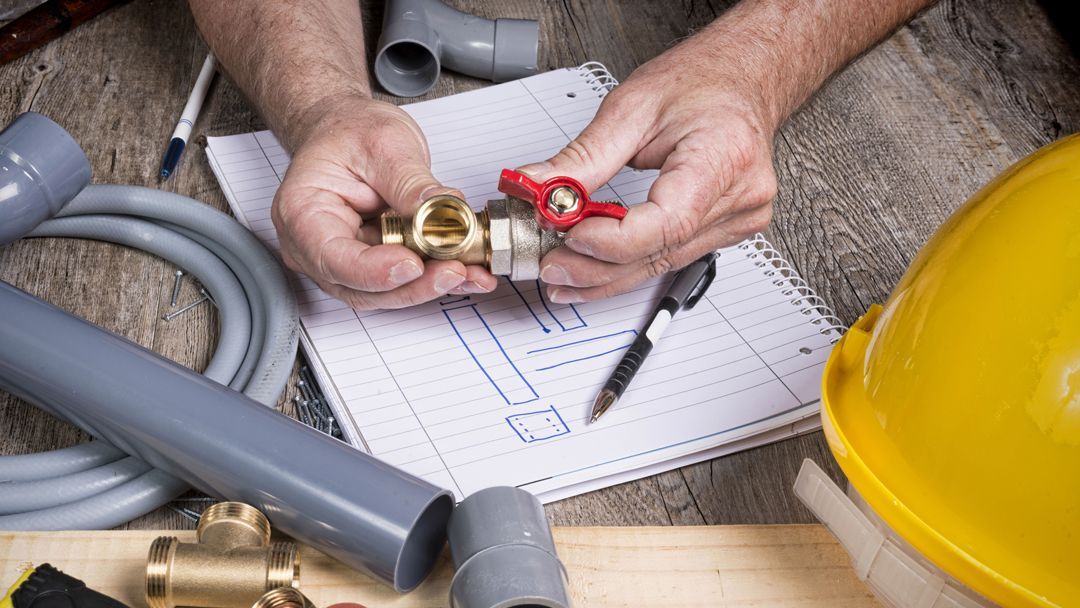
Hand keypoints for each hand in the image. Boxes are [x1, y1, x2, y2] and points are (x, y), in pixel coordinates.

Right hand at [271, 95, 496, 308]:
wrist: (349, 130)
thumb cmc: (349, 132)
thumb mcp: (384, 142)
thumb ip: (410, 181)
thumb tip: (441, 209)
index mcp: (303, 211)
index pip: (332, 257)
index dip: (374, 271)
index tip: (412, 264)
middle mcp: (315, 246)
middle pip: (360, 286)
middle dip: (413, 285)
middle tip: (455, 271)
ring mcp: (343, 259)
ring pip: (385, 291)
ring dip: (430, 286)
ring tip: (471, 272)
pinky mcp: (372, 264)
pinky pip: (403, 279)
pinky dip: (435, 277)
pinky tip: (468, 271)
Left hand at [519, 43, 778, 302]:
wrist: (744, 77)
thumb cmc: (701, 82)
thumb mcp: (632, 106)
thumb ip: (584, 156)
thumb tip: (539, 187)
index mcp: (724, 156)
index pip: (668, 222)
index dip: (612, 239)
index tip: (568, 235)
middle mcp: (740, 196)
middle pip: (661, 252)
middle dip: (596, 266)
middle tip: (550, 264)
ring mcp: (740, 220)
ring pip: (662, 265)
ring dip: (607, 275)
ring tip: (563, 274)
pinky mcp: (729, 231)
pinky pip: (672, 259)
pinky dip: (630, 265)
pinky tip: (597, 272)